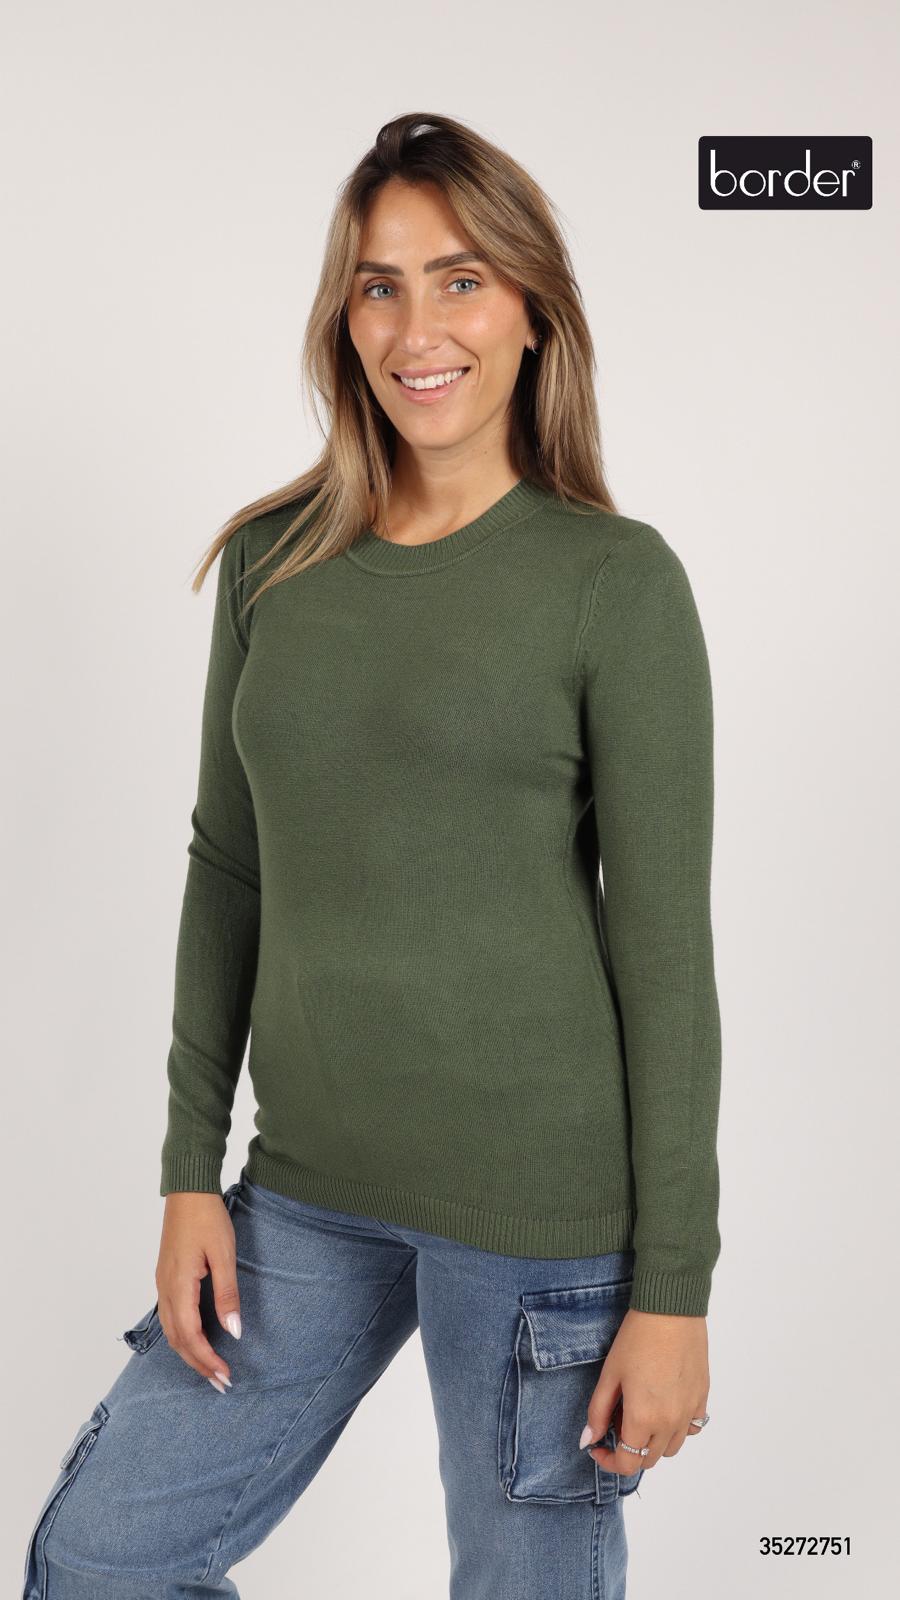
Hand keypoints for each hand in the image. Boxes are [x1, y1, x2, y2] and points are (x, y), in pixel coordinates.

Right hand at [155, 1192, 241, 1391]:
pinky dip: (182, 1336)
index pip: (190, 1336)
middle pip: (177, 1340)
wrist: (188, 1190)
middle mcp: (165, 1289)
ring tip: (210, 1368)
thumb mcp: (224, 1255)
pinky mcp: (166, 1277)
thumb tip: (233, 1332)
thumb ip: (227, 1295)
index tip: (225, 1376)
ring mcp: (162, 1283)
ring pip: (171, 1331)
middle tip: (219, 1382)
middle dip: (198, 1365)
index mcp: (179, 1286)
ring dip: (189, 1353)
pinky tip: (196, 1340)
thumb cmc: (207, 1218)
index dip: (207, 1360)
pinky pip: (170, 1317)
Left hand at [581, 1309, 709, 1470]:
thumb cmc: (637, 1338)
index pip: (627, 1464)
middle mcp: (670, 1423)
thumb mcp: (610, 1374)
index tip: (599, 1447)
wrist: (670, 1310)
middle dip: (629, 1451)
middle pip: (648, 1460)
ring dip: (653, 1443)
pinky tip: (664, 1405)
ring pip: (671, 1448)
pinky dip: (677, 1428)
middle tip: (617, 1422)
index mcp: (644, 1419)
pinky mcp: (702, 1397)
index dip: (609, 1462)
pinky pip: (691, 1428)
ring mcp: (690, 1411)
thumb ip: (598, 1412)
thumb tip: (589, 1441)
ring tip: (641, 1413)